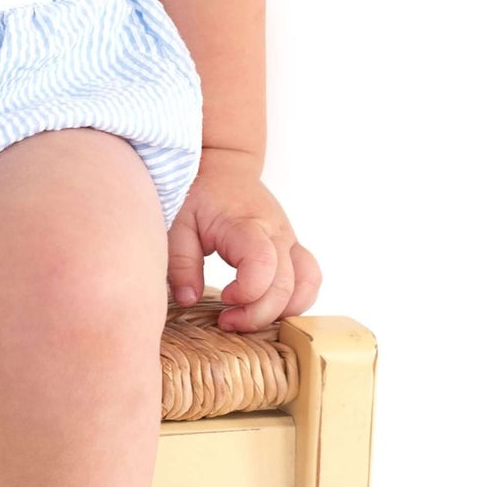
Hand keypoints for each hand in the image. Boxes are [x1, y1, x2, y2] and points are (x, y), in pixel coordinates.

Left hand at [166, 150, 321, 331]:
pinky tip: (266, 307)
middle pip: (286, 286)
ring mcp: (289, 240)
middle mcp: (276, 233)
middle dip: (258, 315)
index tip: (223, 298)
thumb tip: (189, 300)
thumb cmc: (198, 193)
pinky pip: (309, 279)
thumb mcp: (177, 223)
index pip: (264, 266)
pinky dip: (295, 300)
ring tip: (249, 315)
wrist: (224, 165)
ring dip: (282, 311)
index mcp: (247, 225)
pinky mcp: (292, 247)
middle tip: (227, 320)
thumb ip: (181, 262)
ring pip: (307, 285)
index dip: (248, 293)